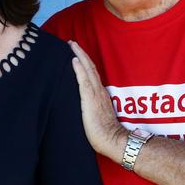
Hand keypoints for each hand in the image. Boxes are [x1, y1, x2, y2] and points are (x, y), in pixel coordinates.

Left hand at [69, 40, 126, 160]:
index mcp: (101, 95)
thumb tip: (84, 109)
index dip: (85, 62)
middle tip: (72, 42)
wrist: (113, 141)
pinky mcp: (90, 100)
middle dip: (81, 53)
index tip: (77, 53)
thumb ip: (92, 109)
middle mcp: (99, 91)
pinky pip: (84, 81)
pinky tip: (74, 60)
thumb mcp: (97, 117)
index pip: (92, 75)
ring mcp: (96, 95)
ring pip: (88, 70)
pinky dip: (79, 69)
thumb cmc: (105, 134)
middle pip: (90, 67)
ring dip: (79, 55)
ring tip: (71, 45)